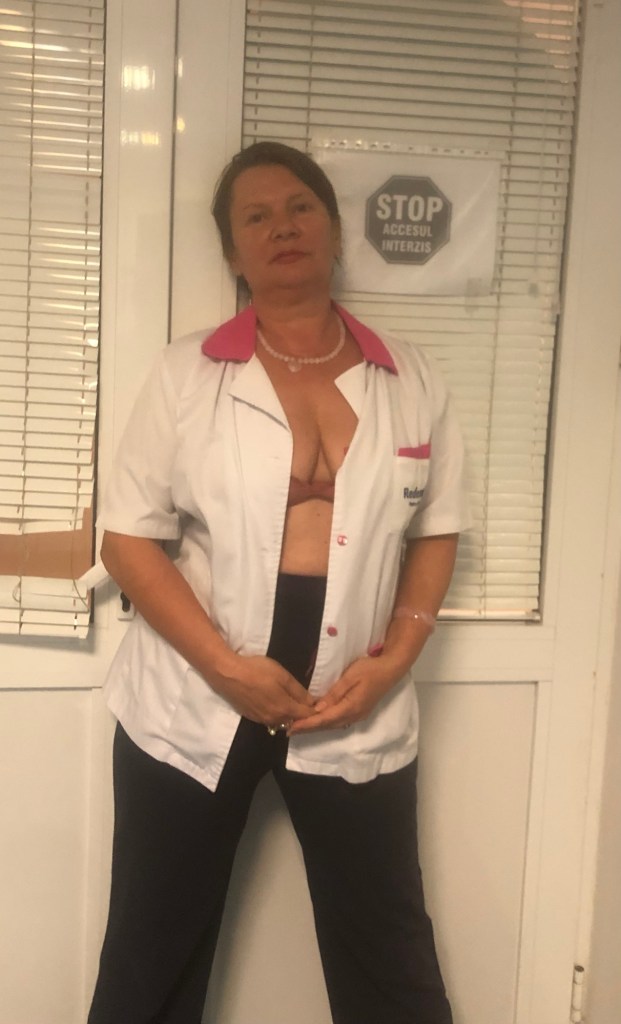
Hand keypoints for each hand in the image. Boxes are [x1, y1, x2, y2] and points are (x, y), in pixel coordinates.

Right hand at [210, 654, 316, 726]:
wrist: (228, 674)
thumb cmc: (257, 671)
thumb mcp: (282, 676)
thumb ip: (299, 691)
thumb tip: (312, 702)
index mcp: (285, 710)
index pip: (307, 716)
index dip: (316, 710)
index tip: (321, 702)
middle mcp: (274, 719)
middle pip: (295, 721)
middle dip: (303, 714)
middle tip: (307, 701)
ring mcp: (261, 720)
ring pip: (282, 721)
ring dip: (289, 715)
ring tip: (291, 701)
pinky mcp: (251, 717)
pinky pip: (269, 719)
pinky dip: (276, 714)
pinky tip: (274, 702)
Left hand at [286, 654, 401, 735]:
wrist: (391, 669)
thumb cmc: (370, 669)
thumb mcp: (350, 677)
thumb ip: (334, 693)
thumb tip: (318, 709)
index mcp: (351, 707)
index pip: (324, 719)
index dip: (307, 724)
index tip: (292, 728)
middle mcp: (354, 715)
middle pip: (328, 725)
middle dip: (309, 728)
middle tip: (290, 729)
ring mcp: (358, 714)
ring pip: (333, 724)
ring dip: (317, 727)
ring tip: (300, 727)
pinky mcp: (359, 711)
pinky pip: (339, 720)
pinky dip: (326, 722)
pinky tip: (318, 720)